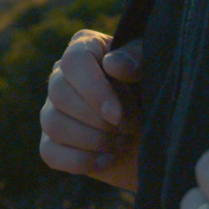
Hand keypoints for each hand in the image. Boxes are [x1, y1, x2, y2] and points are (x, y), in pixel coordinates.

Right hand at [39, 29, 143, 190]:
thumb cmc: (155, 93)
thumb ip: (136, 60)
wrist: (158, 135)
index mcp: (86, 48)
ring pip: (54, 124)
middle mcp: (62, 75)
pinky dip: (81, 160)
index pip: (74, 61)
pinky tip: (108, 159)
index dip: (93, 90)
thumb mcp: (153, 71)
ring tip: (122, 142)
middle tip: (130, 127)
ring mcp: (53, 110)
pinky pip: (50, 153)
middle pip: (60, 93)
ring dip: (94, 140)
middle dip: (99, 120)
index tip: (117, 115)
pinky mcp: (52, 142)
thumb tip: (112, 64)